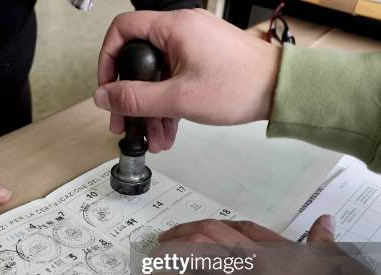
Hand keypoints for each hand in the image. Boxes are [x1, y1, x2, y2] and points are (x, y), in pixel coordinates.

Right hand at [95, 9, 280, 150]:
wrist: (280, 90)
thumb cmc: (241, 85)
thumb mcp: (179, 98)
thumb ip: (135, 99)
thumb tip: (104, 97)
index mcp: (174, 28)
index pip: (122, 30)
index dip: (107, 58)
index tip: (107, 86)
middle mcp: (181, 31)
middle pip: (138, 59)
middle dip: (130, 95)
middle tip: (123, 119)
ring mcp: (192, 46)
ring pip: (156, 76)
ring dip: (150, 108)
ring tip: (151, 136)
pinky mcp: (201, 61)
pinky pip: (173, 80)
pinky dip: (167, 104)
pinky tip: (167, 131)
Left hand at [157, 216, 379, 274]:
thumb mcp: (334, 263)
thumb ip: (323, 241)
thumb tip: (325, 222)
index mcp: (278, 248)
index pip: (239, 227)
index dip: (214, 227)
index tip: (200, 230)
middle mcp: (253, 258)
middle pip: (208, 233)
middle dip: (182, 233)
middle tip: (166, 239)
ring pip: (192, 255)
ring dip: (168, 254)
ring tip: (154, 258)